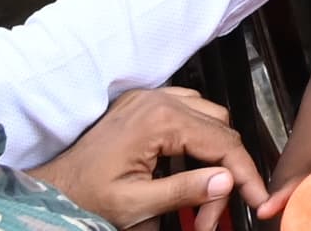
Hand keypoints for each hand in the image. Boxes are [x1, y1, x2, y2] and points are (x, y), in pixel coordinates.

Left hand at [33, 88, 267, 230]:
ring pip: (209, 115)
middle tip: (216, 212)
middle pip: (220, 128)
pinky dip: (198, 133)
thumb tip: (227, 181)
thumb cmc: (86, 197)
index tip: (258, 200)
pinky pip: (188, 108)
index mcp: (159, 121)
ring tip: (207, 190)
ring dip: (216, 150)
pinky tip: (192, 160)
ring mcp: (149, 98)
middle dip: (226, 172)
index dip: (245, 174)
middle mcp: (158, 100)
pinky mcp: (142, 104)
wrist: (52, 189)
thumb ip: (184, 191)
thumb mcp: (136, 205)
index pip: (222, 143)